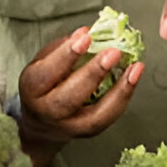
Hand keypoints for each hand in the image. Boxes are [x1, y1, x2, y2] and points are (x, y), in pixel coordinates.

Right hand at [17, 28, 142, 152]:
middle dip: (93, 74)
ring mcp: (68, 127)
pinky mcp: (86, 133)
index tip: (86, 37)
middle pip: (69, 98)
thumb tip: (85, 33)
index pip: (47, 73)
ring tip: (134, 69)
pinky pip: (108, 118)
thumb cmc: (43, 85)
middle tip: (113, 53)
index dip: (66, 55)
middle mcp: (47, 112)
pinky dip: (123, 98)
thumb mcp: (43, 62)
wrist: (39, 124)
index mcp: (32, 89)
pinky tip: (133, 79)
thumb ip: (62, 48)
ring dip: (119, 91)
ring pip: (95, 116)